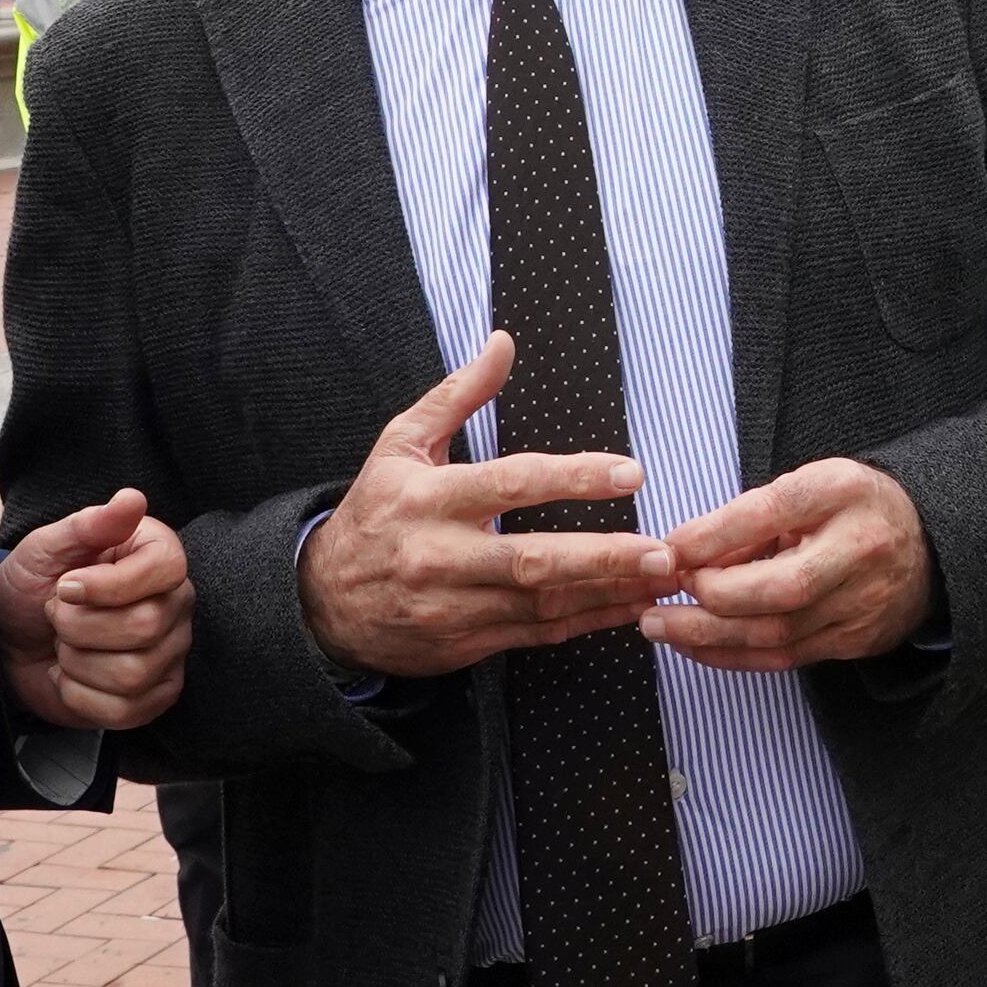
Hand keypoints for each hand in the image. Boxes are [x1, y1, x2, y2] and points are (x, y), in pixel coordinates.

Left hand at [0, 489, 191, 729]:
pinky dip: (81, 696)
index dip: (108, 586)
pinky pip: (127, 710)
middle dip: (79, 626)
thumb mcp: (44, 548)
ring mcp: (170, 654)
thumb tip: (132, 499)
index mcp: (158, 556)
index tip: (66, 585)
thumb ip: (87, 526)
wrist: (8, 640)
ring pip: (133, 673)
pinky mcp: (154, 696)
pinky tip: (71, 677)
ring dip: (78, 663)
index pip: (164, 570)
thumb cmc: (31, 587)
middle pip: (145, 626)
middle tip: (57, 616)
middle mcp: (175, 603)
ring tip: (65, 646)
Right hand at [295, 335, 667, 679]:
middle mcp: (441, 555)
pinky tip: (628, 609)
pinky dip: (587, 623)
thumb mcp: (401, 443)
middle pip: (531, 559)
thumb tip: (504, 342)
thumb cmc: (375, 511)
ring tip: (664, 582)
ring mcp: (454, 606)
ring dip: (608, 594)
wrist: (322, 601)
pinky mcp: (466, 643)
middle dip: (603, 557)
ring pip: (542, 604)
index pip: (510, 484)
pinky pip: (537, 635)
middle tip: (663, 552)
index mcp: (429, 497)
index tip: (628, 473)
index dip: (572, 478)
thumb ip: (458, 395)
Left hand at [644, 457, 934, 670]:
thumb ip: (749, 518)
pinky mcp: (858, 640)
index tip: (668, 552)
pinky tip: (699, 648)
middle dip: (712, 600)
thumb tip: (683, 552)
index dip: (713, 537)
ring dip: (711, 637)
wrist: (928, 545)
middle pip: (781, 587)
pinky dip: (736, 656)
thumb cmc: (849, 509)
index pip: (771, 511)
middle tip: (658, 604)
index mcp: (842, 492)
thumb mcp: (807, 488)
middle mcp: (860, 548)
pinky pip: (789, 657)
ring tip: (662, 629)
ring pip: (780, 632)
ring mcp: (864, 601)